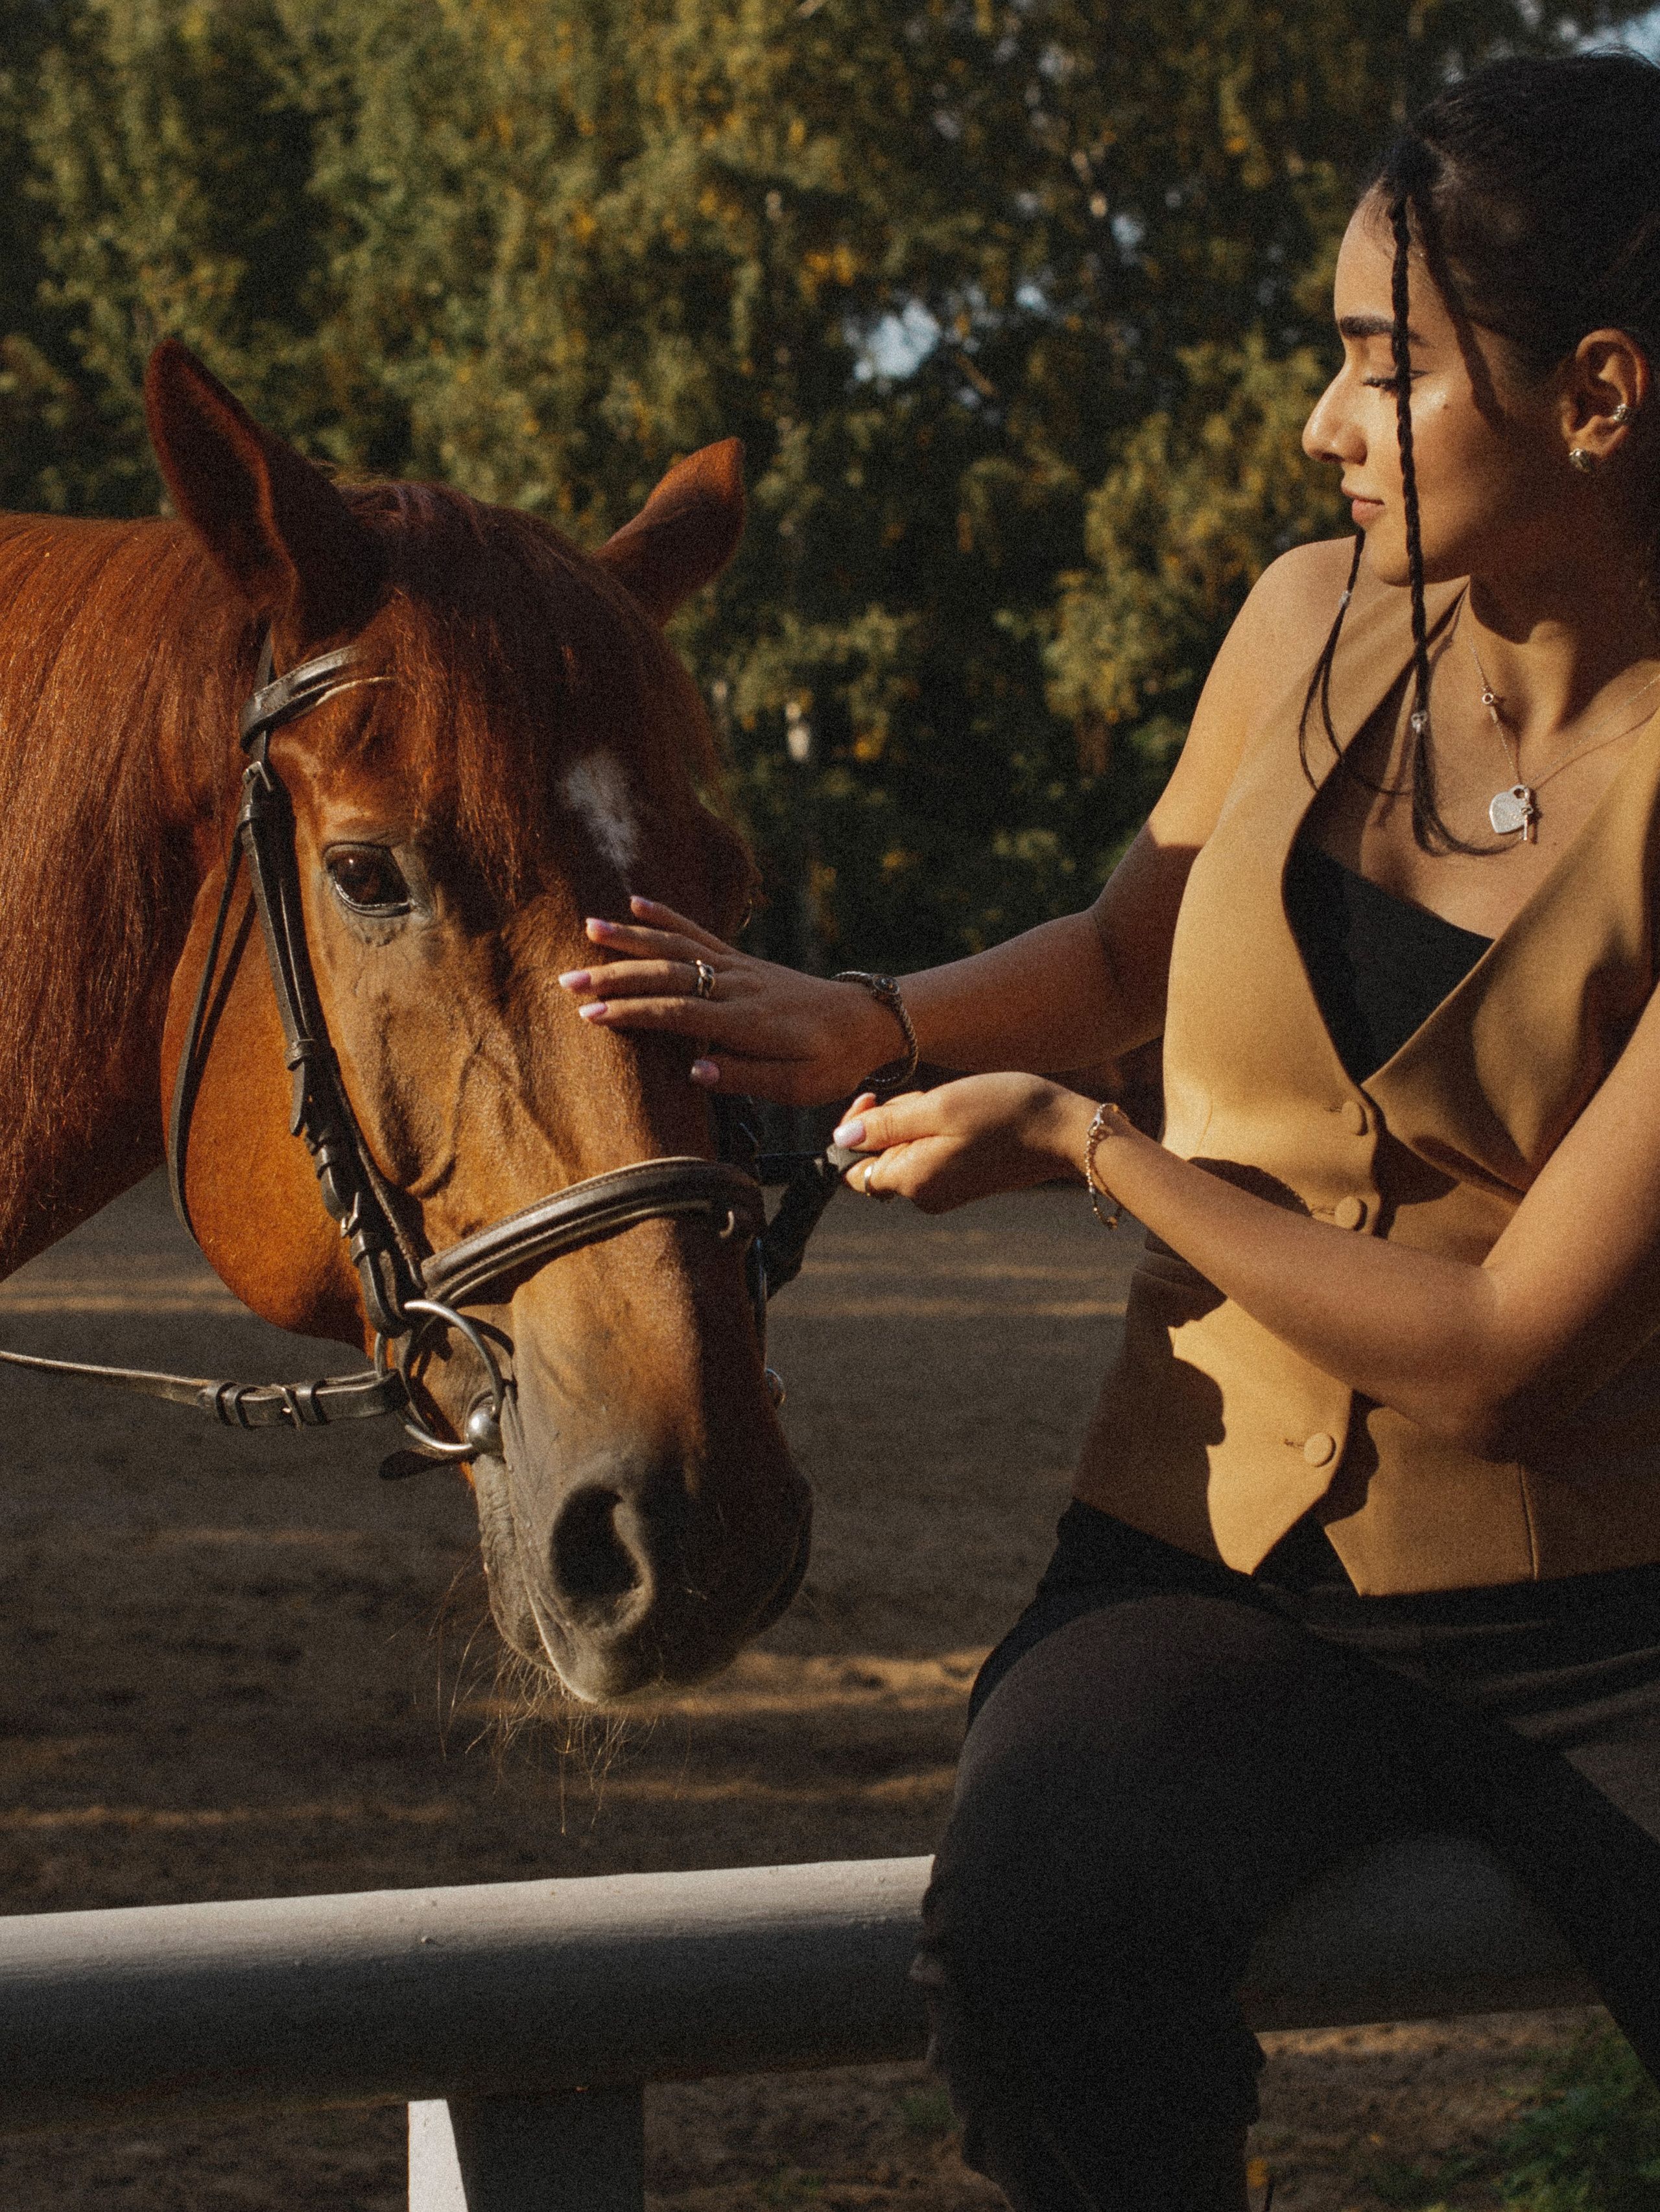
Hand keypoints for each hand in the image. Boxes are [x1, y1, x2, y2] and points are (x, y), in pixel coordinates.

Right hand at [558, 897, 902, 1103]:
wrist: (867, 1021)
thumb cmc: (832, 1061)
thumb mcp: (798, 1085)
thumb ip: (745, 1076)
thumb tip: (693, 1070)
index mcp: (747, 1022)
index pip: (678, 1013)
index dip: (633, 1012)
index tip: (590, 1014)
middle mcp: (739, 986)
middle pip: (668, 975)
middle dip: (615, 975)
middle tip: (567, 979)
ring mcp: (739, 968)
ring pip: (678, 947)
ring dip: (631, 939)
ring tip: (588, 929)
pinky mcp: (743, 960)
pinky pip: (700, 933)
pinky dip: (667, 917)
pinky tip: (636, 904)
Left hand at [832, 1074, 1099, 1212]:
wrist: (1061, 1131)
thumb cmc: (1002, 1112)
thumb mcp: (937, 1107)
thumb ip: (885, 1125)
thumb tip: (842, 1138)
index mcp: (912, 1181)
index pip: (852, 1168)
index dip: (854, 1130)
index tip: (874, 1097)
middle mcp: (924, 1196)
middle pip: (878, 1158)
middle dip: (891, 1122)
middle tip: (927, 1098)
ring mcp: (945, 1192)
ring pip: (905, 1153)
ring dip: (915, 1123)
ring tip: (950, 1104)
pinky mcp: (962, 1184)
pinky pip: (929, 1157)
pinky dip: (935, 1132)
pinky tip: (963, 1116)